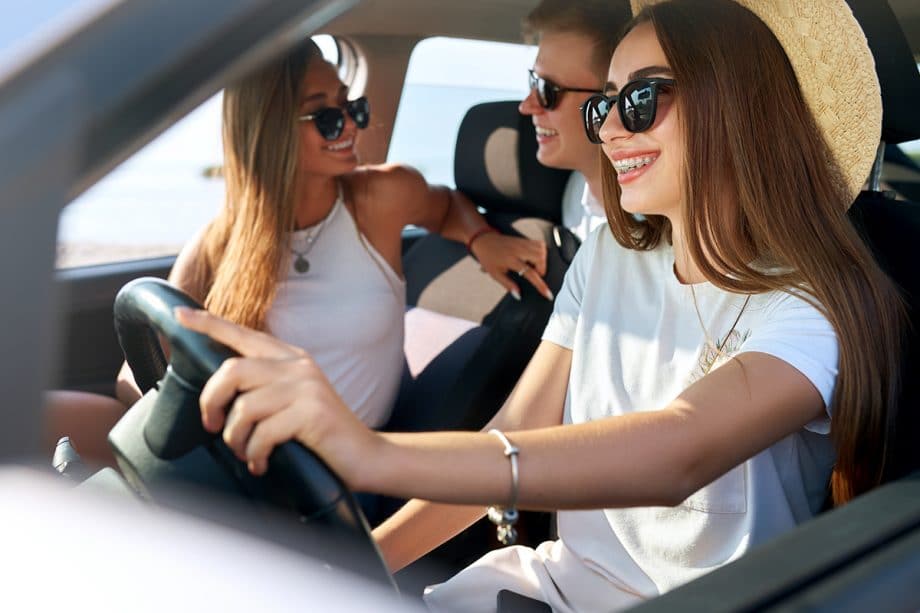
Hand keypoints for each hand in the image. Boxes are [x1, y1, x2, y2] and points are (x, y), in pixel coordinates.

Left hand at [174, 307, 377, 483]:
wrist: (368, 456)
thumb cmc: (323, 435)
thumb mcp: (294, 401)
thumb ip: (266, 389)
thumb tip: (222, 397)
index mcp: (292, 359)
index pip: (243, 334)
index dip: (209, 324)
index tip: (180, 316)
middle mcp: (298, 366)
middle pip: (232, 370)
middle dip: (211, 401)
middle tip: (212, 425)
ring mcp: (307, 388)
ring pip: (244, 407)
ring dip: (236, 438)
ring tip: (247, 453)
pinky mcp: (312, 413)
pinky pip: (262, 433)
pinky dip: (255, 454)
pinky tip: (262, 463)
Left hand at [471, 232, 552, 300]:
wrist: (484, 241)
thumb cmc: (488, 258)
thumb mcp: (495, 274)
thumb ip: (508, 285)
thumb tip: (518, 296)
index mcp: (510, 260)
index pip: (530, 273)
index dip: (540, 285)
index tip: (548, 294)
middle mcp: (518, 250)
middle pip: (540, 258)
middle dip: (542, 269)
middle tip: (536, 275)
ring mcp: (522, 243)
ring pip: (542, 249)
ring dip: (543, 260)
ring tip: (535, 267)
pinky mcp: (524, 239)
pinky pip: (539, 244)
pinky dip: (541, 252)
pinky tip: (535, 258)